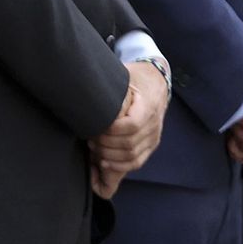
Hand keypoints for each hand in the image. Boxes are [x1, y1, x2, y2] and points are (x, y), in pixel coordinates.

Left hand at [89, 60, 167, 194]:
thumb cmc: (134, 79)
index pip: (132, 125)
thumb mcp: (124, 77)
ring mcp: (154, 136)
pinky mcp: (151, 145)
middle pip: (129, 143)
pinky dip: (119, 166)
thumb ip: (111, 91)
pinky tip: (104, 162)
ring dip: (109, 155)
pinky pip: (137, 162)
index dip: (111, 131)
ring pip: (131, 155)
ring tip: (94, 148)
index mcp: (149, 106)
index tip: (96, 128)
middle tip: (90, 139)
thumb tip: (87, 99)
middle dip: (105, 144)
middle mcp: (154, 123)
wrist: (154, 81)